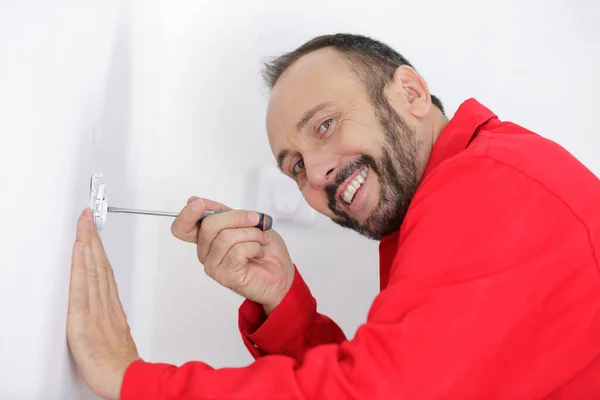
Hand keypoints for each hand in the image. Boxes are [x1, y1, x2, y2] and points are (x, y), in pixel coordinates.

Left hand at [67, 209, 140, 399]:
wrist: (123, 378)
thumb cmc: (119, 362)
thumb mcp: (119, 335)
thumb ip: (113, 317)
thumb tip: (109, 307)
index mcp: (111, 306)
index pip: (104, 269)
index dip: (99, 248)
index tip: (95, 229)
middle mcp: (104, 303)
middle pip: (98, 264)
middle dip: (92, 237)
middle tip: (88, 216)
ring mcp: (94, 308)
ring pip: (92, 269)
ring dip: (87, 244)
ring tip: (83, 224)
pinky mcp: (83, 318)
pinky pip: (82, 286)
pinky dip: (81, 265)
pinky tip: (80, 250)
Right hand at [171, 197, 294, 314]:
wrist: (282, 273)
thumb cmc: (265, 249)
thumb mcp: (245, 221)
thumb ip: (224, 212)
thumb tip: (197, 200)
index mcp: (207, 237)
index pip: (182, 227)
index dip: (187, 214)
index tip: (200, 204)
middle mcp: (206, 252)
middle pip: (208, 225)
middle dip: (237, 217)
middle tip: (256, 220)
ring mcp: (213, 265)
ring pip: (226, 237)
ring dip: (251, 234)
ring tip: (262, 240)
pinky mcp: (225, 275)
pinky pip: (237, 251)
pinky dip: (254, 246)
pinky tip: (258, 252)